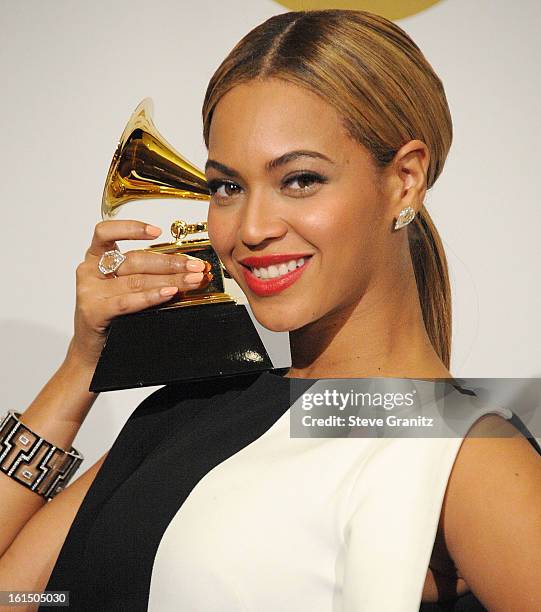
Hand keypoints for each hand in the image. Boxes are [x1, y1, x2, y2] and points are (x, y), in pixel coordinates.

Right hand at [66, 220, 209, 369]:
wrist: (92, 351)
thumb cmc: (111, 315)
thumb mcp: (123, 287)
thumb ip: (143, 273)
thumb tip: (184, 267)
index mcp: (95, 258)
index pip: (106, 232)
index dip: (131, 228)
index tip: (157, 231)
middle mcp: (89, 271)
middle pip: (134, 260)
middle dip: (170, 262)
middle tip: (195, 266)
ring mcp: (89, 292)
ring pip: (136, 280)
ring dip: (170, 280)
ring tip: (192, 280)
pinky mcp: (94, 311)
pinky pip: (128, 301)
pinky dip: (151, 296)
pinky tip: (169, 294)